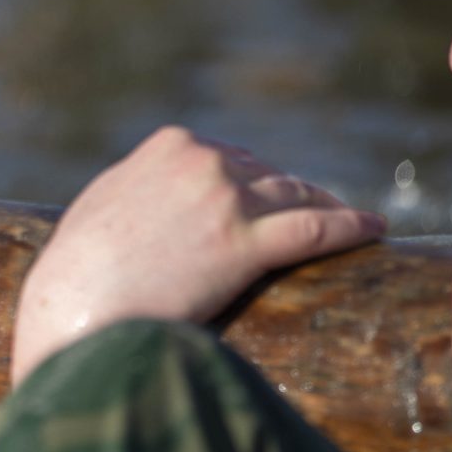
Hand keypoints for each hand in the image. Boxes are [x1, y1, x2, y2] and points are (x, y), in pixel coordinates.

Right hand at [11, 126, 384, 384]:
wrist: (75, 306)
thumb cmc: (77, 269)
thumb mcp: (105, 205)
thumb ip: (144, 188)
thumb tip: (162, 200)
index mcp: (169, 145)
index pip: (229, 154)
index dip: (252, 179)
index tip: (268, 196)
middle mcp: (204, 162)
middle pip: (267, 174)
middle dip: (286, 196)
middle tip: (310, 217)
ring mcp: (228, 200)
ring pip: (297, 196)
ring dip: (327, 207)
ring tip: (353, 221)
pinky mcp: (246, 244)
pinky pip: (316, 228)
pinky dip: (352, 225)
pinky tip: (375, 229)